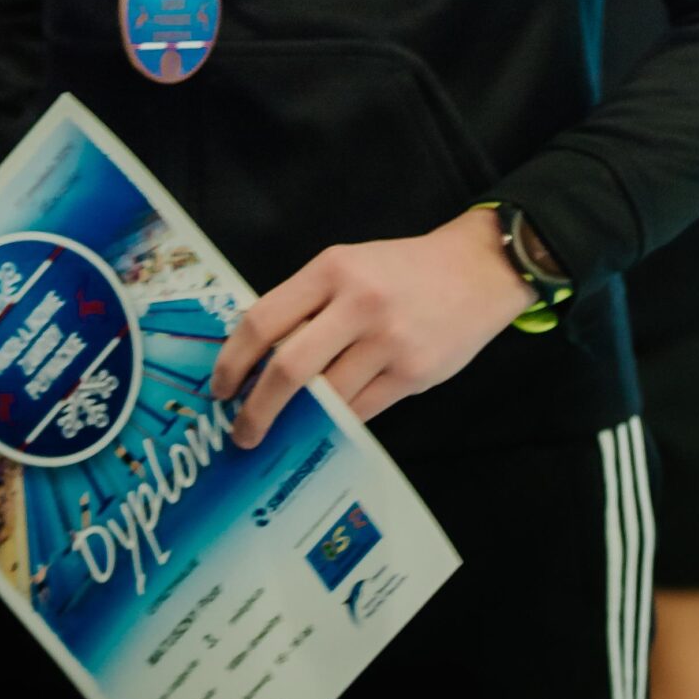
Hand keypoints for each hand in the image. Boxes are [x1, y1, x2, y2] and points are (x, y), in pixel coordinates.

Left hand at [211, 210, 530, 448]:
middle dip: (256, 408)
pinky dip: (338, 421)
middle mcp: (358, 303)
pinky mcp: (413, 373)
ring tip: (282, 433)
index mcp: (332, 269)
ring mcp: (388, 341)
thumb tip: (259, 358)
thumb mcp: (350, 264)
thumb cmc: (403, 270)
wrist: (478, 270)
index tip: (220, 388)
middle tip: (241, 431)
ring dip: (297, 422)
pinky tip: (326, 424)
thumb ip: (308, 302)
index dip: (233, 361)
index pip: (263, 319)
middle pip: (288, 367)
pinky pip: (361, 410)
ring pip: (325, 397)